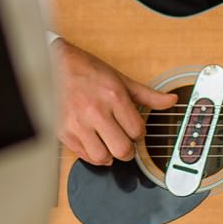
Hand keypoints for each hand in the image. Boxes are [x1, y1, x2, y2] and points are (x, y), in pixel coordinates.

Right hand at [52, 37, 177, 165]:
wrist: (51, 64)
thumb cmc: (85, 70)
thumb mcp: (119, 78)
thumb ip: (147, 94)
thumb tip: (171, 101)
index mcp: (113, 96)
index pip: (137, 131)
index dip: (139, 133)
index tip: (133, 130)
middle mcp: (95, 111)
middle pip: (123, 149)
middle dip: (127, 150)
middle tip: (124, 142)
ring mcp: (78, 124)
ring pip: (103, 158)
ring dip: (109, 154)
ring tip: (108, 144)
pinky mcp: (63, 132)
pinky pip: (84, 156)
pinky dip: (92, 155)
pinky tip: (94, 143)